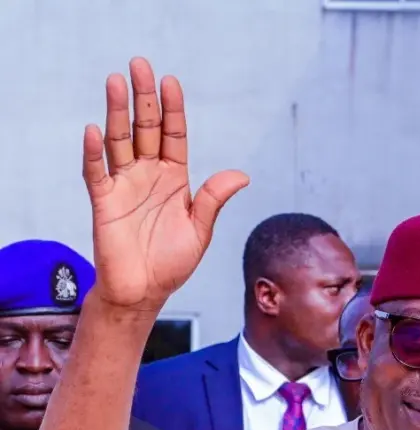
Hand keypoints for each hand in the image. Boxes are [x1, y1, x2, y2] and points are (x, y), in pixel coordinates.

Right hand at [83, 57, 248, 310]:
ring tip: (116, 82)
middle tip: (139, 65)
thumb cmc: (173, 262)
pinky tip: (94, 130)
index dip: (172, 110)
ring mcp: (125, 186)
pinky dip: (94, 153)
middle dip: (143, 99)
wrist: (145, 291)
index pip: (174, 135)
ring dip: (116, 113)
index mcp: (175, 179)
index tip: (170, 81)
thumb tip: (242, 174)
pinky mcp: (104, 202)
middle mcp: (149, 175)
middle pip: (145, 129)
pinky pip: (96, 173)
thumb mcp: (200, 229)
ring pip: (119, 142)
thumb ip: (214, 199)